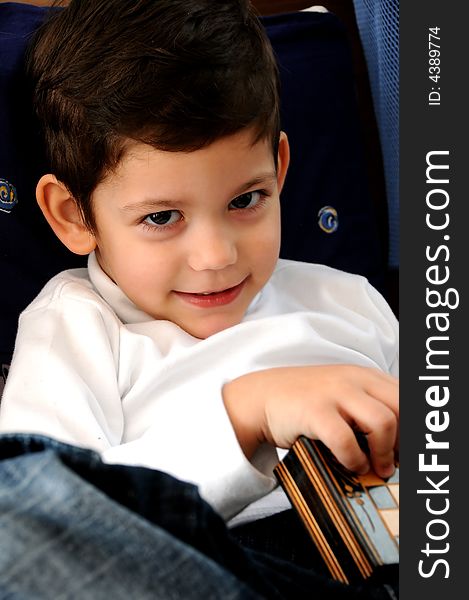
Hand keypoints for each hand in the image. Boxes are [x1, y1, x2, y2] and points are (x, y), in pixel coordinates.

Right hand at [223, 365, 398, 478]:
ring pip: (383, 422)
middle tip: (399, 463)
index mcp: (365, 376)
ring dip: (385, 453)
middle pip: (402, 408)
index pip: (406, 398)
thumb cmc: (305, 402)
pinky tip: (352, 465)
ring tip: (378, 468)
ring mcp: (334, 393)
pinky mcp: (314, 410)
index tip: (410, 452)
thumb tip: (401, 446)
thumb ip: (369, 407)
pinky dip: (354, 459)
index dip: (414, 428)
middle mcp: (354, 379)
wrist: (261, 397)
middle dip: (406, 442)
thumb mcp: (342, 395)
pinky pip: (346, 440)